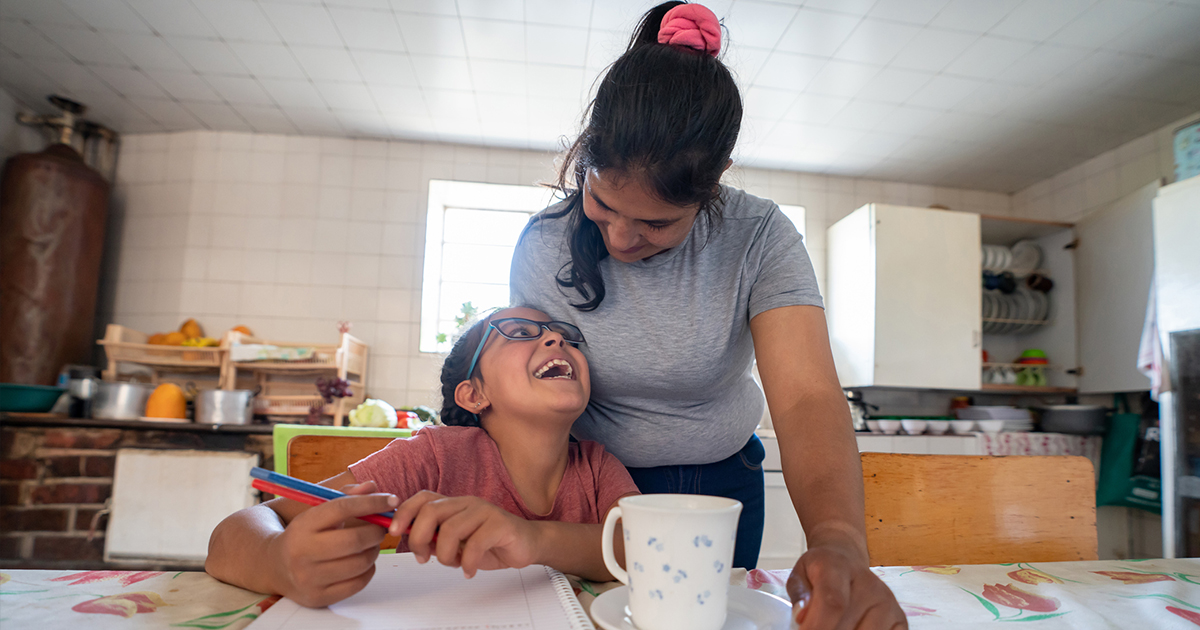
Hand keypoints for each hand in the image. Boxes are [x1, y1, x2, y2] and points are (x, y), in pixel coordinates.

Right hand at [267, 480, 397, 607]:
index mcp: (302, 525)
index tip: (391, 500)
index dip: (371, 502)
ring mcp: (309, 578)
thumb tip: (371, 486)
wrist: (275, 565)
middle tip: (382, 527)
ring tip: (370, 544)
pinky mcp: (318, 597)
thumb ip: (345, 496)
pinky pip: (358, 583)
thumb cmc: (305, 533)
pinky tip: (362, 562)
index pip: (342, 508)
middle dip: (376, 531)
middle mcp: (302, 553)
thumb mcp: (317, 510)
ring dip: (374, 551)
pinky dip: (368, 570)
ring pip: (359, 563)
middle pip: (354, 541)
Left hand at [389, 491, 537, 577]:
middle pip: (431, 511)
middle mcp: (467, 503)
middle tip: (423, 557)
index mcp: (455, 504)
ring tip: (453, 564)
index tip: (394, 531)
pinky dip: (467, 563)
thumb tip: (413, 542)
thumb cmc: (491, 543)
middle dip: (418, 537)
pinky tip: (469, 570)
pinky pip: (474, 544)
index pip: (423, 498)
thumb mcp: (458, 542)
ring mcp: (484, 511)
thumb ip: (438, 538)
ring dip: (444, 555)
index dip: (404, 512)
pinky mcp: (500, 524)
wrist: (528, 543)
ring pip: (450, 529)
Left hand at [787, 542, 906, 629]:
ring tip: (836, 624)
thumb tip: (802, 617)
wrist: (846, 559)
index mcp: (838, 568)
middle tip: (818, 626)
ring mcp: (887, 602)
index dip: (818, 626)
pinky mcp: (900, 619)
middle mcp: (869, 584)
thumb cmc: (821, 571)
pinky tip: (854, 628)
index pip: (833, 603)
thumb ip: (799, 595)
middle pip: (846, 627)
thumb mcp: (800, 575)